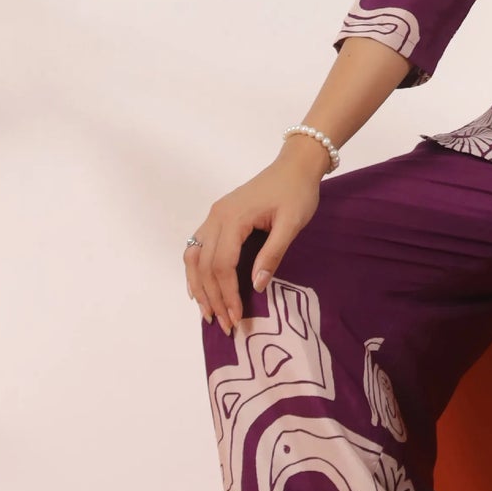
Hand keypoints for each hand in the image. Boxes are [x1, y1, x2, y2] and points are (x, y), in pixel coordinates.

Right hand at [184, 155, 322, 334]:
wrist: (294, 166)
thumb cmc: (297, 193)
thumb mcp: (292, 223)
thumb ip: (274, 253)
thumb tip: (256, 285)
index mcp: (233, 218)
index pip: (222, 264)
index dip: (227, 294)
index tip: (237, 318)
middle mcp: (216, 217)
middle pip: (205, 265)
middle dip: (213, 298)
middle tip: (224, 324)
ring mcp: (213, 216)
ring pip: (194, 257)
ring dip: (199, 287)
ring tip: (207, 313)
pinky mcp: (218, 217)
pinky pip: (197, 247)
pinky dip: (196, 270)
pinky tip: (199, 288)